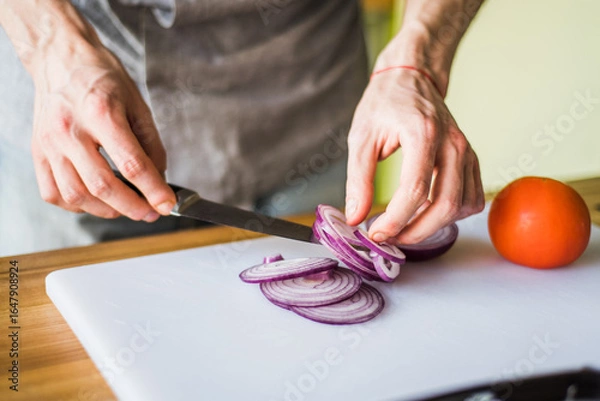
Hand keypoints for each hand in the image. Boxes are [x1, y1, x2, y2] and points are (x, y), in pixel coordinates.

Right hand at [29, 27, 174, 220]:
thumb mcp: (137, 104)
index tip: (167, 204)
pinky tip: (94, 201)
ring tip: (125, 208)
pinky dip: (76, 206)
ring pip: (76, 195)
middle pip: (103, 186)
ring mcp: (49, 144)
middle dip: (132, 207)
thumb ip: (150, 143)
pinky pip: (53, 193)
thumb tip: (159, 177)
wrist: (61, 59)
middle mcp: (70, 131)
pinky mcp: (37, 152)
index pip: (131, 164)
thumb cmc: (101, 77)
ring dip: (106, 211)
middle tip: (150, 212)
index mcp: (100, 113)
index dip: (153, 190)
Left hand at [345, 67, 484, 243]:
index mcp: (423, 134)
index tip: (375, 233)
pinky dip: (452, 215)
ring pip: (462, 206)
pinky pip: (472, 198)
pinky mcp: (471, 159)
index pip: (415, 192)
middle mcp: (453, 144)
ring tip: (404, 228)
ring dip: (433, 227)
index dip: (395, 221)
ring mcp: (466, 151)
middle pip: (445, 205)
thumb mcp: (361, 137)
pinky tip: (427, 214)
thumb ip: (358, 179)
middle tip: (389, 238)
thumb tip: (355, 216)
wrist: (412, 78)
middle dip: (415, 232)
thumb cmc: (385, 103)